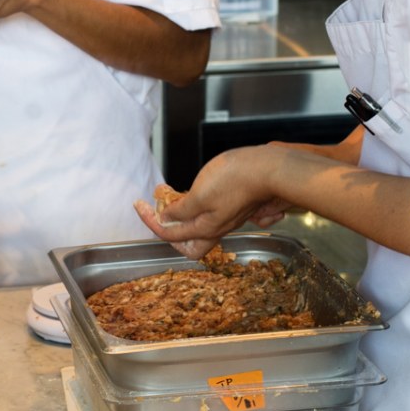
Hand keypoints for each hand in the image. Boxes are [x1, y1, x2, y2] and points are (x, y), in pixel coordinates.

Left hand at [135, 147, 287, 253]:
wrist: (270, 169)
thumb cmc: (236, 180)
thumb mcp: (200, 195)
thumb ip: (181, 211)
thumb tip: (166, 220)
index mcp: (206, 229)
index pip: (170, 234)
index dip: (151, 221)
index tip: (139, 206)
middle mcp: (216, 227)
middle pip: (186, 241)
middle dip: (167, 227)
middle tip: (155, 207)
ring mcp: (226, 217)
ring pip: (196, 225)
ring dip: (178, 212)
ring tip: (168, 193)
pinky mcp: (233, 205)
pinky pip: (207, 212)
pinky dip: (193, 204)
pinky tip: (191, 190)